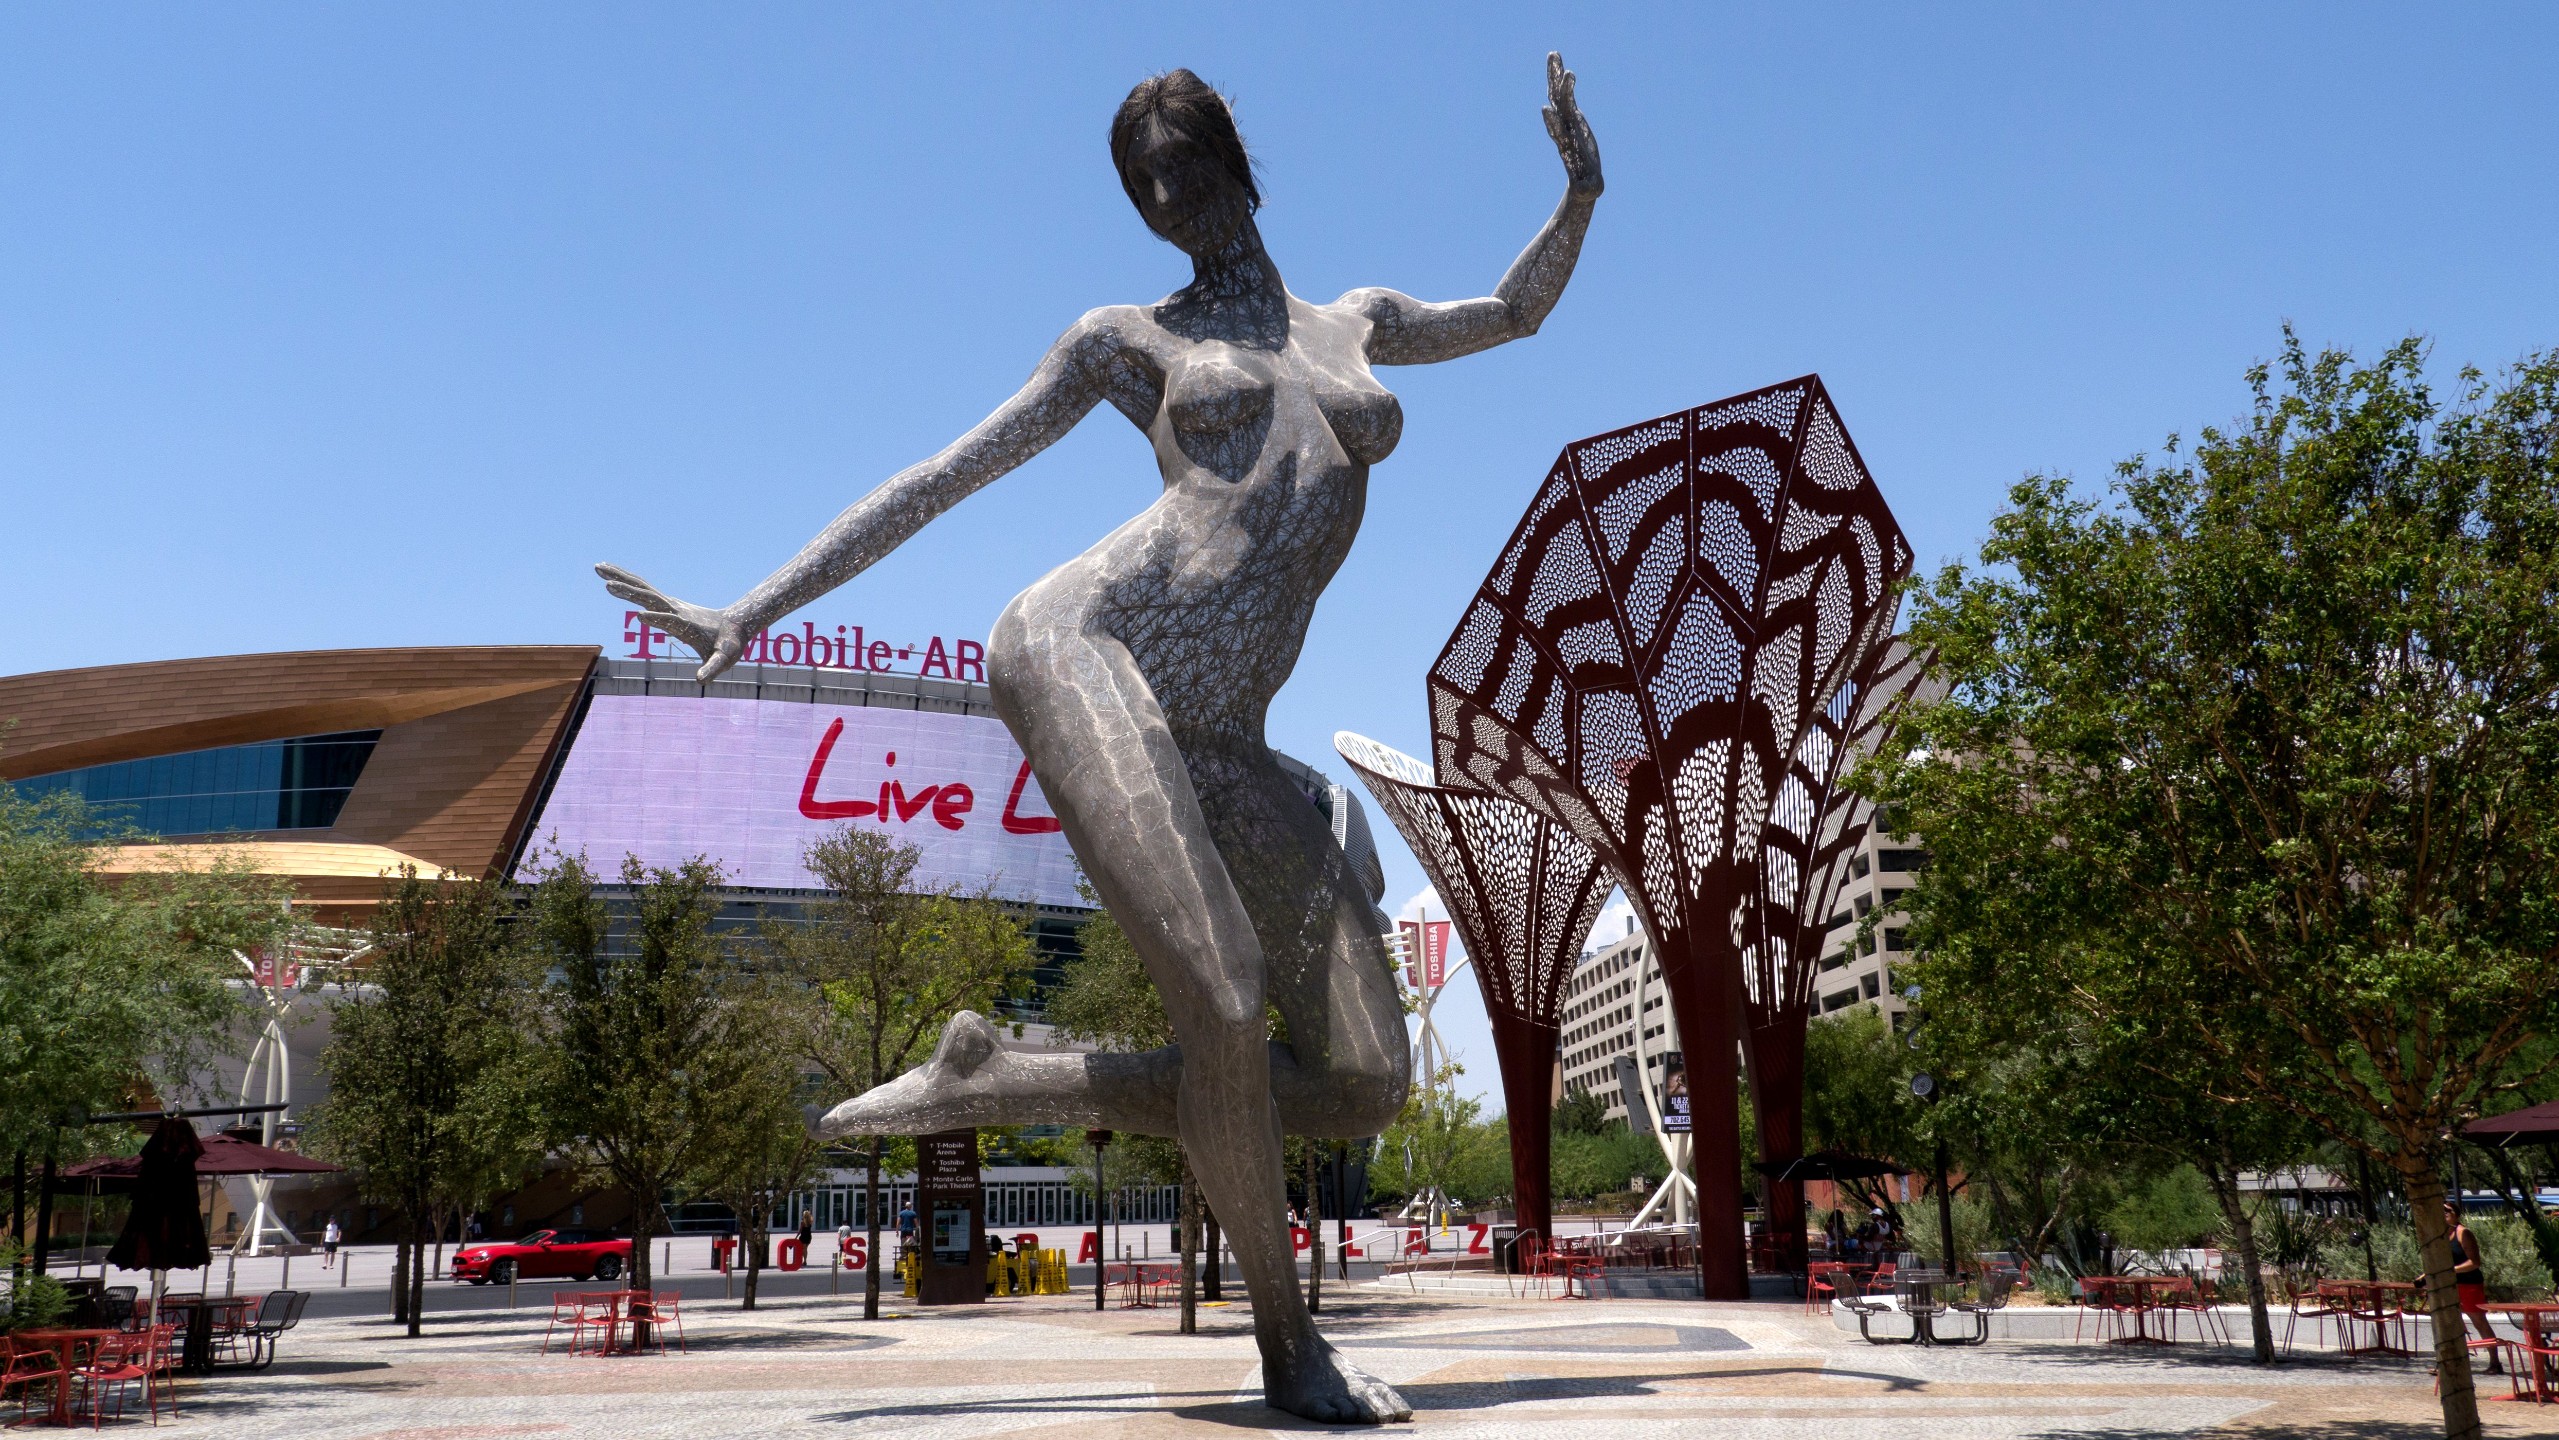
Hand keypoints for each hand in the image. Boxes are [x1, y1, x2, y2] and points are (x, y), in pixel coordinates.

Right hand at [596, 563, 747, 681]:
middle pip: (650, 598)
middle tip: (607, 584)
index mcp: (686, 625)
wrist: (734, 625)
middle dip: (630, 592)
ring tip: (598, 567)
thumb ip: (713, 669)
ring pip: (642, 587)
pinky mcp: (666, 602)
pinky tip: (611, 575)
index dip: (657, 619)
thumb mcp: (724, 659)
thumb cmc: (728, 645)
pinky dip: (627, 580)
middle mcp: (675, 610)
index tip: (639, 615)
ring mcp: (670, 603)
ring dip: (621, 578)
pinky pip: (643, 589)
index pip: (670, 621)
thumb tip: (701, 681)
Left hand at [1542, 52, 1602, 198]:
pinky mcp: (1573, 119)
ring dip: (1556, 75)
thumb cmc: (1587, 187)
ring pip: (1558, 96)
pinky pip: (1567, 97)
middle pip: (1556, 105)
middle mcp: (1564, 131)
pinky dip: (1565, 83)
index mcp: (1567, 148)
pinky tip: (1563, 68)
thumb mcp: (1590, 189)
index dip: (1552, 123)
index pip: (1558, 134)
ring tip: (1553, 54)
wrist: (1581, 182)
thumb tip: (1590, 191)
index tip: (1546, 110)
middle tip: (1553, 64)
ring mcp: (1567, 123)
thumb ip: (1589, 187)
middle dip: (1555, 85)